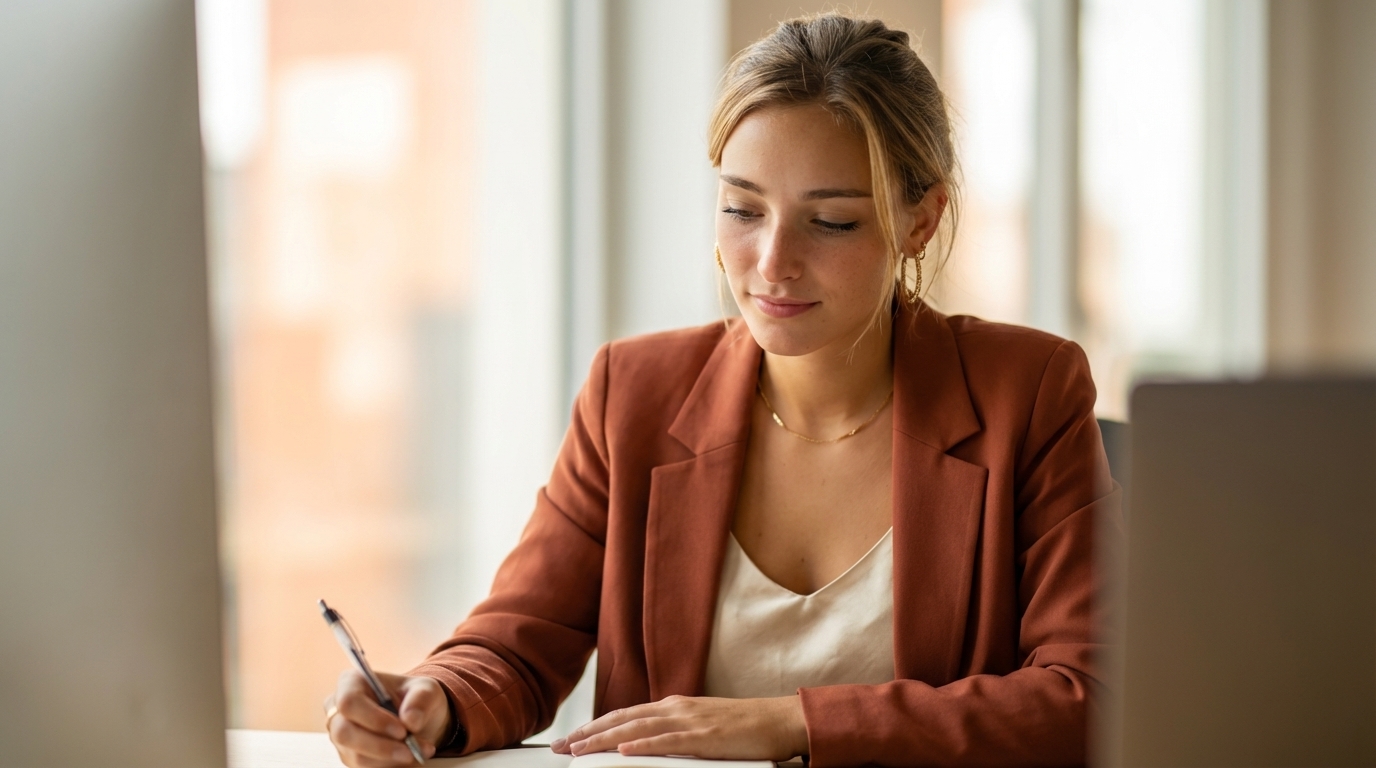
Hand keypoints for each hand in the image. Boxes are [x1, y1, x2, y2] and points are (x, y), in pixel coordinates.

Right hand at [325, 670, 449, 766]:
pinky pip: (365, 767)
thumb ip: (421, 700)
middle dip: (380, 745)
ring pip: (356, 756)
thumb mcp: (427, 690)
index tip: (402, 730)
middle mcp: (339, 711)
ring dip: (390, 758)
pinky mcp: (350, 757)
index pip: (349, 702)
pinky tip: (411, 758)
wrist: (417, 719)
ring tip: (419, 752)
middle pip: (345, 733)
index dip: (373, 718)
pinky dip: (390, 765)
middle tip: (410, 750)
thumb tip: (411, 720)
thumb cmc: (416, 698)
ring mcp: (342, 737)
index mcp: (352, 683)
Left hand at [549, 695, 807, 760]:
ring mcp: (689, 721)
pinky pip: (666, 741)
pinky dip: (641, 744)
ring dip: (603, 739)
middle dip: (587, 733)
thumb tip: (644, 745)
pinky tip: (621, 749)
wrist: (778, 720)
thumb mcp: (701, 727)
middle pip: (621, 719)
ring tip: (577, 749)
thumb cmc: (744, 728)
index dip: (595, 726)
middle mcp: (676, 708)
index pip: (625, 715)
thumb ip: (673, 734)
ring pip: (635, 728)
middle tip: (560, 747)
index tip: (571, 740)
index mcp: (674, 706)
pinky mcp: (703, 736)